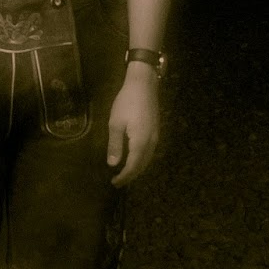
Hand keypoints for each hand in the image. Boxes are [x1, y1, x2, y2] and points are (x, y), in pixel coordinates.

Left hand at [106, 68, 159, 187]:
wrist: (144, 85)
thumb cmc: (126, 103)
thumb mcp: (115, 124)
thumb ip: (115, 145)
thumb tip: (113, 165)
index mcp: (141, 142)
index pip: (133, 166)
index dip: (124, 177)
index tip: (114, 183)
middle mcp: (151, 143)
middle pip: (142, 165)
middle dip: (131, 175)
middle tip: (118, 182)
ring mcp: (156, 137)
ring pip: (148, 159)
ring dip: (137, 168)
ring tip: (125, 173)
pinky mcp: (156, 131)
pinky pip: (149, 152)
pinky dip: (141, 160)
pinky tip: (134, 158)